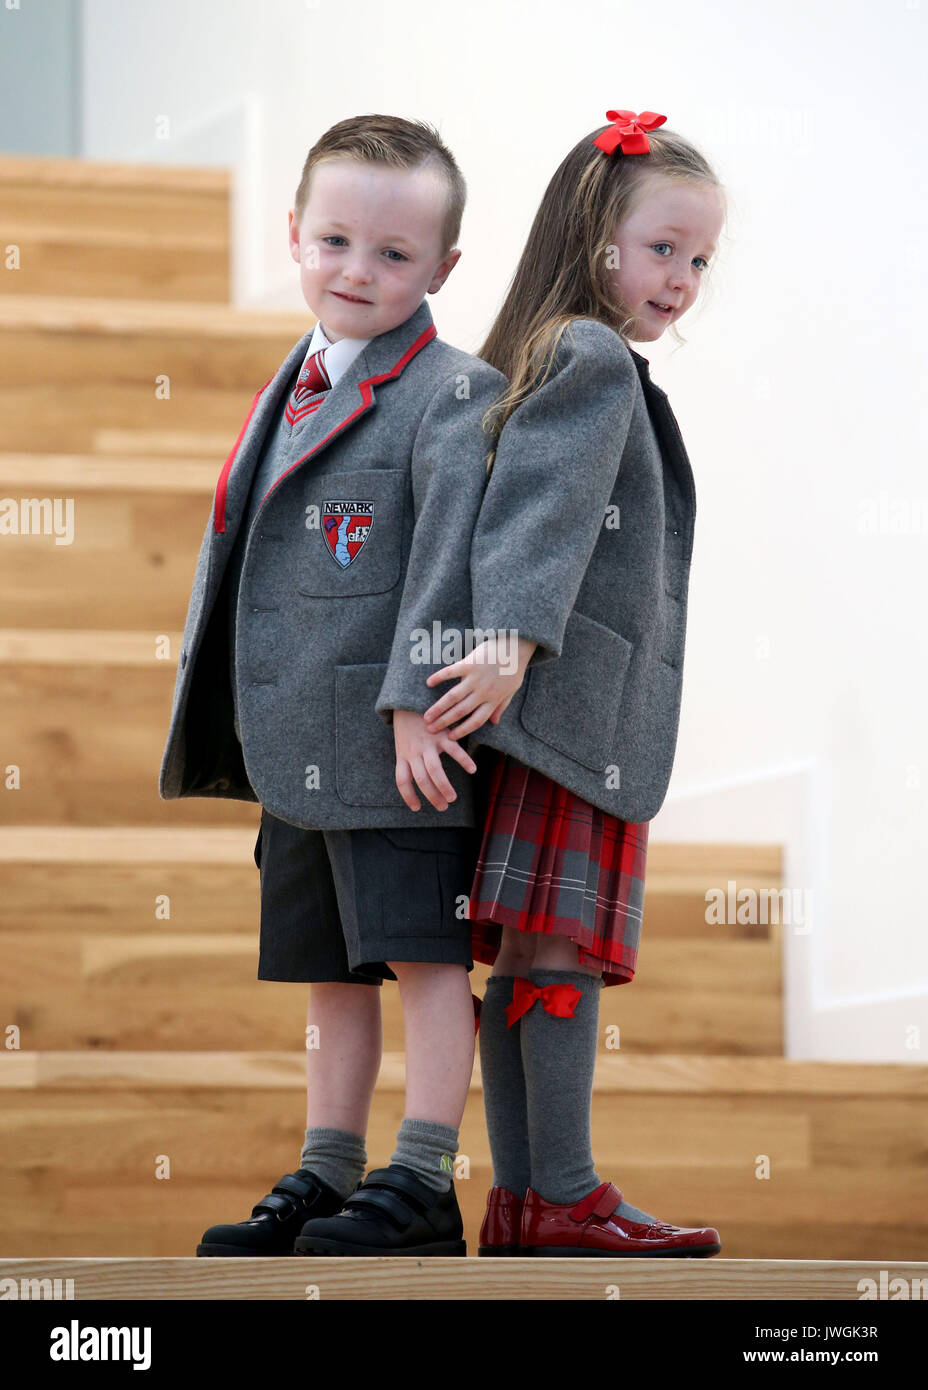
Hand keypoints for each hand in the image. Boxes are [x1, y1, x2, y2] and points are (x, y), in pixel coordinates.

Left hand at [392, 708, 478, 811]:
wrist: (409, 698)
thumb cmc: (407, 724)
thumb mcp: (403, 742)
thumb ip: (409, 758)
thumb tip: (416, 778)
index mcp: (402, 754)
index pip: (402, 781)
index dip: (408, 796)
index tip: (416, 808)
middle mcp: (413, 751)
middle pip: (421, 780)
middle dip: (432, 796)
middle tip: (443, 807)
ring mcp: (427, 743)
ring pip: (435, 770)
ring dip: (444, 786)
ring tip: (453, 798)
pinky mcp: (441, 734)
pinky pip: (453, 750)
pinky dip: (464, 760)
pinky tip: (472, 770)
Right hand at [422, 635, 537, 738]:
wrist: (516, 645)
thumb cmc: (514, 668)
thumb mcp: (512, 690)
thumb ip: (502, 706)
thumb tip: (494, 722)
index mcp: (493, 700)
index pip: (476, 721)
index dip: (463, 731)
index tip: (450, 737)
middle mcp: (483, 692)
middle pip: (460, 711)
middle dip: (444, 722)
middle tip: (430, 730)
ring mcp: (475, 678)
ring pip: (453, 697)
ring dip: (438, 708)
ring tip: (426, 717)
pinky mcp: (470, 663)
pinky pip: (451, 672)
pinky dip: (439, 677)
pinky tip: (428, 683)